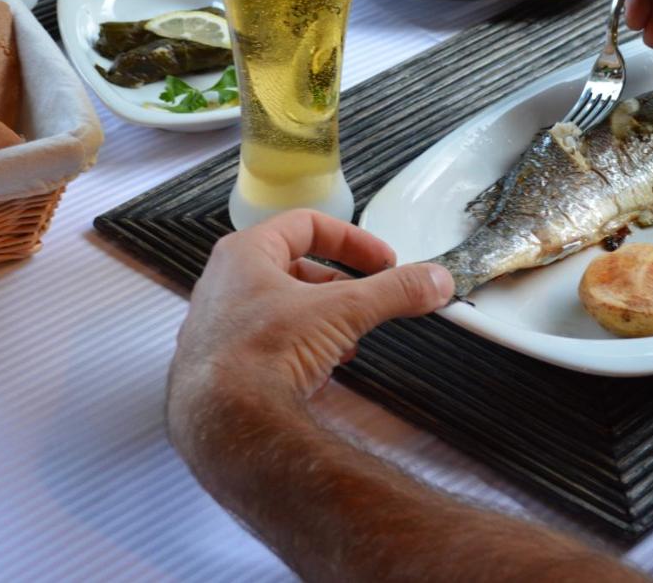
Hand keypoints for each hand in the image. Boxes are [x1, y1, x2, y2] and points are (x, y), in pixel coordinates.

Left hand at [167, 210, 452, 454]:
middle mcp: (224, 286)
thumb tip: (432, 280)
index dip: (352, 240)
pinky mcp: (223, 367)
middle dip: (340, 286)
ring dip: (323, 320)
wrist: (224, 426)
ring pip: (282, 309)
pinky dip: (302, 350)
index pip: (306, 225)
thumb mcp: (344, 311)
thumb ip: (394, 291)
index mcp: (245, 255)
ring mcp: (219, 328)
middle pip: (295, 268)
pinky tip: (322, 369)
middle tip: (369, 298)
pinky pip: (269, 345)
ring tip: (349, 339)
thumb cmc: (260, 355)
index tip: (382, 260)